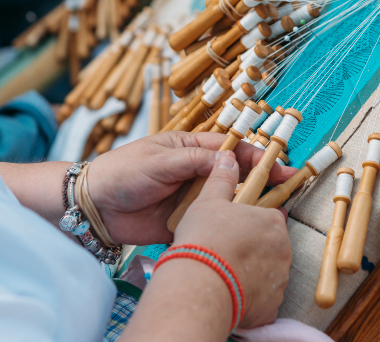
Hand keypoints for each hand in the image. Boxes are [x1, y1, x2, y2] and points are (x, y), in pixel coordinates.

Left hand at [86, 131, 296, 244]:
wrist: (93, 209)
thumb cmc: (122, 173)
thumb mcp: (160, 161)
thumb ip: (195, 161)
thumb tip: (230, 159)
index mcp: (191, 149)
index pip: (232, 149)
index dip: (257, 157)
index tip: (278, 165)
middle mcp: (196, 173)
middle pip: (236, 175)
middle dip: (261, 180)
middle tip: (286, 187)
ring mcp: (193, 198)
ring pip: (227, 200)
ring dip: (247, 204)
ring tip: (272, 211)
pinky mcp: (188, 222)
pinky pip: (213, 222)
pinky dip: (228, 226)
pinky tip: (245, 230)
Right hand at [174, 151, 291, 327]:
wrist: (199, 286)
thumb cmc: (205, 240)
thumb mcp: (208, 201)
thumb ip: (221, 179)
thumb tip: (228, 157)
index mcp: (273, 222)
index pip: (271, 217)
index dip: (253, 221)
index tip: (239, 226)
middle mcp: (284, 250)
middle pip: (271, 245)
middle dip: (254, 247)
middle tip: (228, 250)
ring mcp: (279, 279)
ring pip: (268, 272)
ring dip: (252, 272)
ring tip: (225, 272)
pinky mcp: (271, 306)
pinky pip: (263, 299)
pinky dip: (249, 296)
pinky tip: (230, 292)